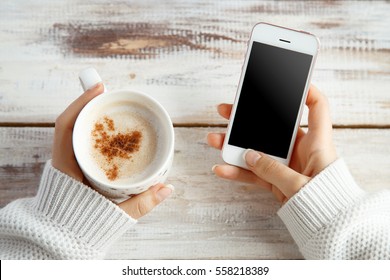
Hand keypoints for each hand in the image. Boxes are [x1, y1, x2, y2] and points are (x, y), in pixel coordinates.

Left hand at [52, 83, 171, 218]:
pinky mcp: (74, 166)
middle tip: (112, 94)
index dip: (82, 103)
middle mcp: (64, 160)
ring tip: (113, 106)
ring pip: (76, 130)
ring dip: (93, 115)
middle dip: (91, 104)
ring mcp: (67, 162)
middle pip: (73, 122)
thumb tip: (168, 188)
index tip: (99, 87)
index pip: (66, 126)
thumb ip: (142, 203)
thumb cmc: (83, 226)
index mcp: (66, 167)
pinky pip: (81, 140)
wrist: (63, 240)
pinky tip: (109, 127)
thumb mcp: (115, 214)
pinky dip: (94, 129)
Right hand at [207, 85, 336, 202]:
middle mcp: (300, 150)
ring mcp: (285, 164)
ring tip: (215, 139)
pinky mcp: (276, 179)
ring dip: (235, 145)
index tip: (289, 79)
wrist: (326, 226)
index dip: (306, 90)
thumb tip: (249, 156)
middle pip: (273, 126)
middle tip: (229, 110)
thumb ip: (273, 170)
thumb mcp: (299, 185)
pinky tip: (222, 168)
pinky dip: (238, 172)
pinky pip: (254, 172)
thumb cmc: (325, 201)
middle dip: (248, 118)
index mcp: (316, 143)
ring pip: (257, 149)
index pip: (317, 107)